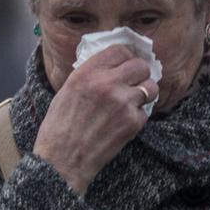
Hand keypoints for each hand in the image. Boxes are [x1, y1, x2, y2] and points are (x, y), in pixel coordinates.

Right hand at [33, 44, 158, 194]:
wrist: (62, 160)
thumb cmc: (59, 127)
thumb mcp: (67, 90)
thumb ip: (90, 74)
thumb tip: (111, 66)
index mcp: (87, 73)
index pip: (119, 50)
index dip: (127, 56)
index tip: (127, 63)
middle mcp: (106, 84)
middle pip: (140, 66)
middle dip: (140, 73)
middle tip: (134, 82)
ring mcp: (122, 103)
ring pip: (150, 87)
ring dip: (145, 93)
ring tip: (133, 102)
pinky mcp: (132, 122)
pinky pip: (145, 111)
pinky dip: (137, 116)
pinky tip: (123, 123)